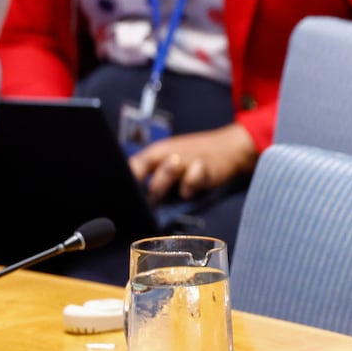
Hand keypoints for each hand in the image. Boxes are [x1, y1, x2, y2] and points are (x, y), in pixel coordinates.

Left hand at [129, 123, 257, 202]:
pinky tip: (188, 192)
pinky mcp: (205, 168)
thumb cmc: (194, 157)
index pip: (134, 164)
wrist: (229, 147)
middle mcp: (169, 153)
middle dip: (142, 186)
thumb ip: (152, 171)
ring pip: (168, 170)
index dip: (126, 179)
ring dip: (162, 186)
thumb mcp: (170, 158)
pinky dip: (189, 187)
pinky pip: (193, 178)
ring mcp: (187, 159)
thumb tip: (132, 194)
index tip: (121, 195)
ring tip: (158, 198)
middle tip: (141, 203)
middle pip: (147, 165)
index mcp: (157, 151)